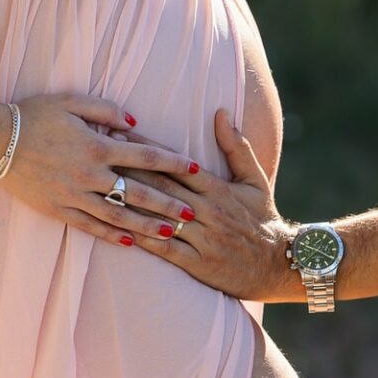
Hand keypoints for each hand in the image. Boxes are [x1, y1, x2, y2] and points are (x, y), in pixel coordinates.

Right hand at [0, 93, 202, 245]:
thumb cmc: (34, 115)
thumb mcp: (71, 101)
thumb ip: (106, 110)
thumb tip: (136, 123)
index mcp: (96, 146)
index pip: (144, 157)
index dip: (173, 163)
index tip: (196, 169)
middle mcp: (90, 175)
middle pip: (137, 192)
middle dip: (168, 204)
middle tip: (193, 214)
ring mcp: (73, 195)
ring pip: (118, 216)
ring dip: (146, 226)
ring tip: (170, 235)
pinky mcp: (58, 209)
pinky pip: (90, 226)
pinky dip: (111, 235)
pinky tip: (130, 243)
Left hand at [104, 109, 298, 301]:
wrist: (278, 265)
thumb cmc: (262, 218)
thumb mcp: (254, 180)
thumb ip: (236, 147)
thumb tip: (221, 113)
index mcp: (218, 188)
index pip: (176, 164)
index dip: (146, 148)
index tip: (121, 132)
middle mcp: (207, 211)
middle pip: (161, 186)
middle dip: (128, 168)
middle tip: (100, 151)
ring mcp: (201, 238)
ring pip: (158, 216)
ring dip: (128, 202)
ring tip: (100, 187)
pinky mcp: (196, 264)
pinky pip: (163, 249)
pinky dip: (140, 238)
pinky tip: (117, 229)